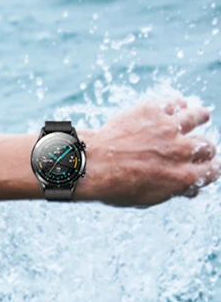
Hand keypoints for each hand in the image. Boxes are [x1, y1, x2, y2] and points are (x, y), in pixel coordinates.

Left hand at [78, 96, 218, 206]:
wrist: (93, 165)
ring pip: (197, 117)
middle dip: (204, 148)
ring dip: (200, 117)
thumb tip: (191, 190)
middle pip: (206, 146)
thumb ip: (172, 191)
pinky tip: (179, 106)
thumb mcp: (146, 198)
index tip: (208, 166)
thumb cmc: (114, 187)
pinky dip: (179, 105)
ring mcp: (169, 128)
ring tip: (201, 116)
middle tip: (199, 147)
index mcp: (182, 177)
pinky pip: (176, 103)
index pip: (213, 171)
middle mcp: (181, 151)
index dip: (212, 169)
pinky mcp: (154, 111)